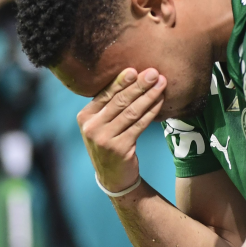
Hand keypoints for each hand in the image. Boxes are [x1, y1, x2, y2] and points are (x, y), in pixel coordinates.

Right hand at [77, 68, 166, 192]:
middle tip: (153, 73)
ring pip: (131, 112)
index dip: (121, 81)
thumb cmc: (110, 144)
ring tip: (160, 84)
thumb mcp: (102, 125)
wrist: (113, 177)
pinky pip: (139, 125)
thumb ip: (109, 106)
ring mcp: (104, 138)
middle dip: (138, 85)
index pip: (105, 94)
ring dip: (148, 96)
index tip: (135, 70)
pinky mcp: (120, 148)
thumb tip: (132, 76)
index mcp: (85, 117)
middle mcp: (91, 127)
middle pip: (119, 101)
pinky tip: (160, 102)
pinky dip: (151, 112)